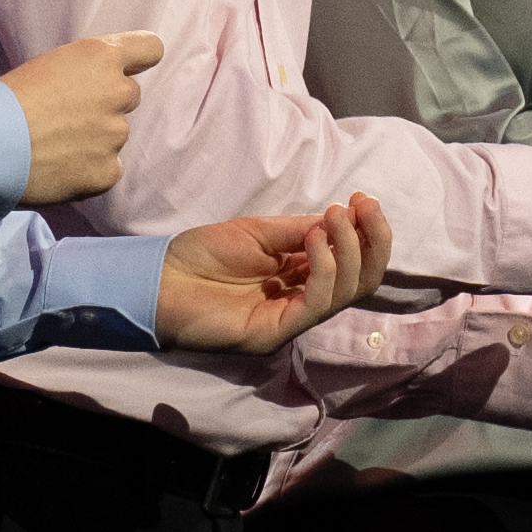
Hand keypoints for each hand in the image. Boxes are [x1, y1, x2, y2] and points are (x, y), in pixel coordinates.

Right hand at [0, 28, 161, 211]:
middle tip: (67, 114)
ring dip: (94, 139)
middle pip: (130, 95)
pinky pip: (107, 168)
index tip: (127, 68)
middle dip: (106, 103)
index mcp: (101, 56)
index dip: (138, 60)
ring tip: (53, 143)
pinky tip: (58, 166)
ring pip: (115, 134)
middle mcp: (117, 91)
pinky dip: (88, 170)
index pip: (151, 48)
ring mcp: (116, 134)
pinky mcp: (108, 171)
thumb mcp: (51, 64)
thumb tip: (105, 83)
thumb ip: (88, 71)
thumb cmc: (8, 100)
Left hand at [152, 199, 385, 355]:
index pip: (353, 262)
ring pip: (347, 293)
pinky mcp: (275, 332)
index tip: (364, 198)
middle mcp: (303, 300)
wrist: (159, 279)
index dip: (367, 232)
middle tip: (363, 207)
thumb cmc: (202, 255)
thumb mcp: (260, 232)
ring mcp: (291, 319)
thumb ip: (301, 231)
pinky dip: (324, 269)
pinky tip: (315, 241)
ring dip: (349, 250)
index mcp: (301, 277)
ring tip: (333, 219)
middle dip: (373, 241)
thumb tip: (344, 218)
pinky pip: (316, 304)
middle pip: (362, 281)